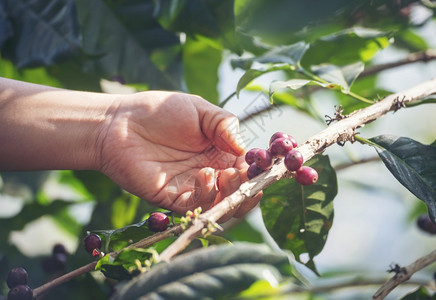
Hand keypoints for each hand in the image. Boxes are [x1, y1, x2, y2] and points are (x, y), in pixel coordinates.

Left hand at [98, 91, 261, 219]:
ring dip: (231, 194)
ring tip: (225, 174)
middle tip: (246, 175)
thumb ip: (226, 125)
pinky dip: (207, 196)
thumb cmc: (160, 111)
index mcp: (219, 154)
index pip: (247, 170)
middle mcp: (210, 174)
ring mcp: (191, 188)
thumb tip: (245, 150)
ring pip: (221, 207)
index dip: (258, 171)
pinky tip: (205, 175)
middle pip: (238, 194)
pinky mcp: (172, 199)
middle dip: (248, 189)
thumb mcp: (200, 109)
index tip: (265, 165)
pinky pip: (196, 208)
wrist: (119, 122)